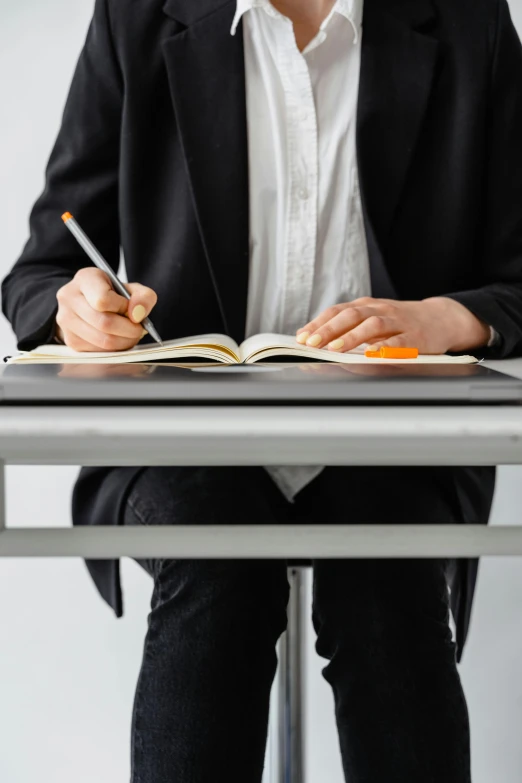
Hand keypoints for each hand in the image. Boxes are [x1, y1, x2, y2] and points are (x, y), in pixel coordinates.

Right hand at [55, 267, 157, 350]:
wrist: (90, 303)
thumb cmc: (112, 294)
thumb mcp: (131, 288)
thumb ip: (143, 297)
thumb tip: (138, 315)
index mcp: (85, 279)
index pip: (102, 300)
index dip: (123, 308)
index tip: (131, 309)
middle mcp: (70, 298)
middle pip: (104, 323)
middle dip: (129, 330)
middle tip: (139, 329)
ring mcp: (66, 321)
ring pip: (103, 341)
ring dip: (124, 342)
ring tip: (131, 335)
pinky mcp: (70, 340)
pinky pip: (98, 351)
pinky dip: (115, 349)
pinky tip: (118, 340)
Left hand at [296, 296, 490, 353]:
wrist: (441, 318)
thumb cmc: (399, 322)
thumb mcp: (373, 318)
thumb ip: (347, 326)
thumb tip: (312, 337)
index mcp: (367, 306)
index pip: (337, 311)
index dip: (318, 323)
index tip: (302, 336)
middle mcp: (380, 310)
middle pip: (351, 315)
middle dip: (329, 329)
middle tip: (312, 343)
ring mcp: (398, 322)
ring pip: (373, 325)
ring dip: (352, 337)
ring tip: (335, 348)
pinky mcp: (415, 337)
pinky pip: (399, 341)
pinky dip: (385, 347)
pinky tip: (372, 354)